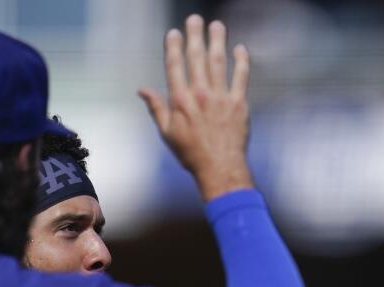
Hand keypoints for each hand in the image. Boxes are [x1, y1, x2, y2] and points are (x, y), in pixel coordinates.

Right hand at [139, 15, 253, 200]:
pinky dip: (241, 62)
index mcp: (180, 100)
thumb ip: (156, 108)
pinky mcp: (239, 103)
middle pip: (196, 57)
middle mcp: (200, 94)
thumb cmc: (192, 154)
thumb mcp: (167, 133)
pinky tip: (240, 49)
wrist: (220, 168)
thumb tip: (142, 90)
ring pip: (218, 62)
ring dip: (217, 41)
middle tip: (195, 19)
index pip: (174, 66)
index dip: (173, 46)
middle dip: (195, 36)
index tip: (174, 33)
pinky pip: (241, 77)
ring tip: (217, 25)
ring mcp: (221, 97)